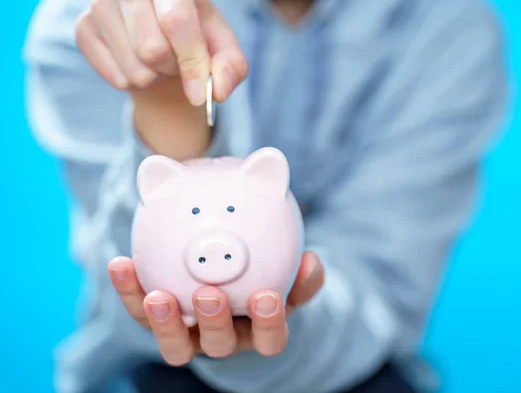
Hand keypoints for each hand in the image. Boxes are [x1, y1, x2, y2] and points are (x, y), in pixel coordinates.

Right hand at [76, 0, 247, 104]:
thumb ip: (231, 65)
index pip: (176, 22)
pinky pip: (117, 78)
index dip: (191, 62)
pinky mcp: (83, 28)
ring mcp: (99, 3)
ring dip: (156, 78)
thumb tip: (219, 91)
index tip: (200, 94)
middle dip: (174, 69)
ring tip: (161, 60)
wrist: (157, 33)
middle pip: (152, 50)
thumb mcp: (220, 44)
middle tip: (180, 61)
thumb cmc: (192, 34)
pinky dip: (136, 82)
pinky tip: (140, 62)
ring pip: (135, 69)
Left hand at [107, 252, 324, 363]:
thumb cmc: (264, 278)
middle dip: (214, 324)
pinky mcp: (156, 320)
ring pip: (175, 343)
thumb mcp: (288, 275)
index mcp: (258, 330)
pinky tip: (121, 264)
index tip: (267, 297)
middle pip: (218, 345)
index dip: (269, 325)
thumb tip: (311, 261)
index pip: (270, 339)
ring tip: (158, 295)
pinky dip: (130, 290)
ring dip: (165, 323)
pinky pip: (140, 309)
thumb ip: (302, 272)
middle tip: (209, 294)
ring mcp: (188, 333)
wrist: (227, 272)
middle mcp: (222, 338)